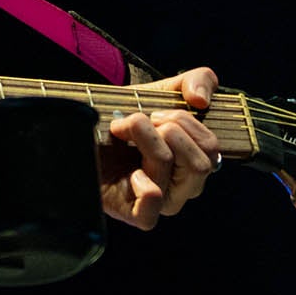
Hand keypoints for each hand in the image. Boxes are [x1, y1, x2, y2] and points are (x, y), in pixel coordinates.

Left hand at [101, 67, 220, 229]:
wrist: (84, 129)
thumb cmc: (128, 115)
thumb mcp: (165, 91)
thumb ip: (197, 81)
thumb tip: (201, 101)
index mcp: (195, 163)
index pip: (211, 148)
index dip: (184, 121)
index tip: (156, 112)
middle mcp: (182, 187)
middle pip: (200, 163)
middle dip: (168, 128)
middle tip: (140, 120)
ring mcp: (159, 202)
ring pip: (167, 166)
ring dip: (142, 137)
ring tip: (120, 130)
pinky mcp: (133, 213)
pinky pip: (150, 214)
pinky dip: (146, 189)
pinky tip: (132, 173)